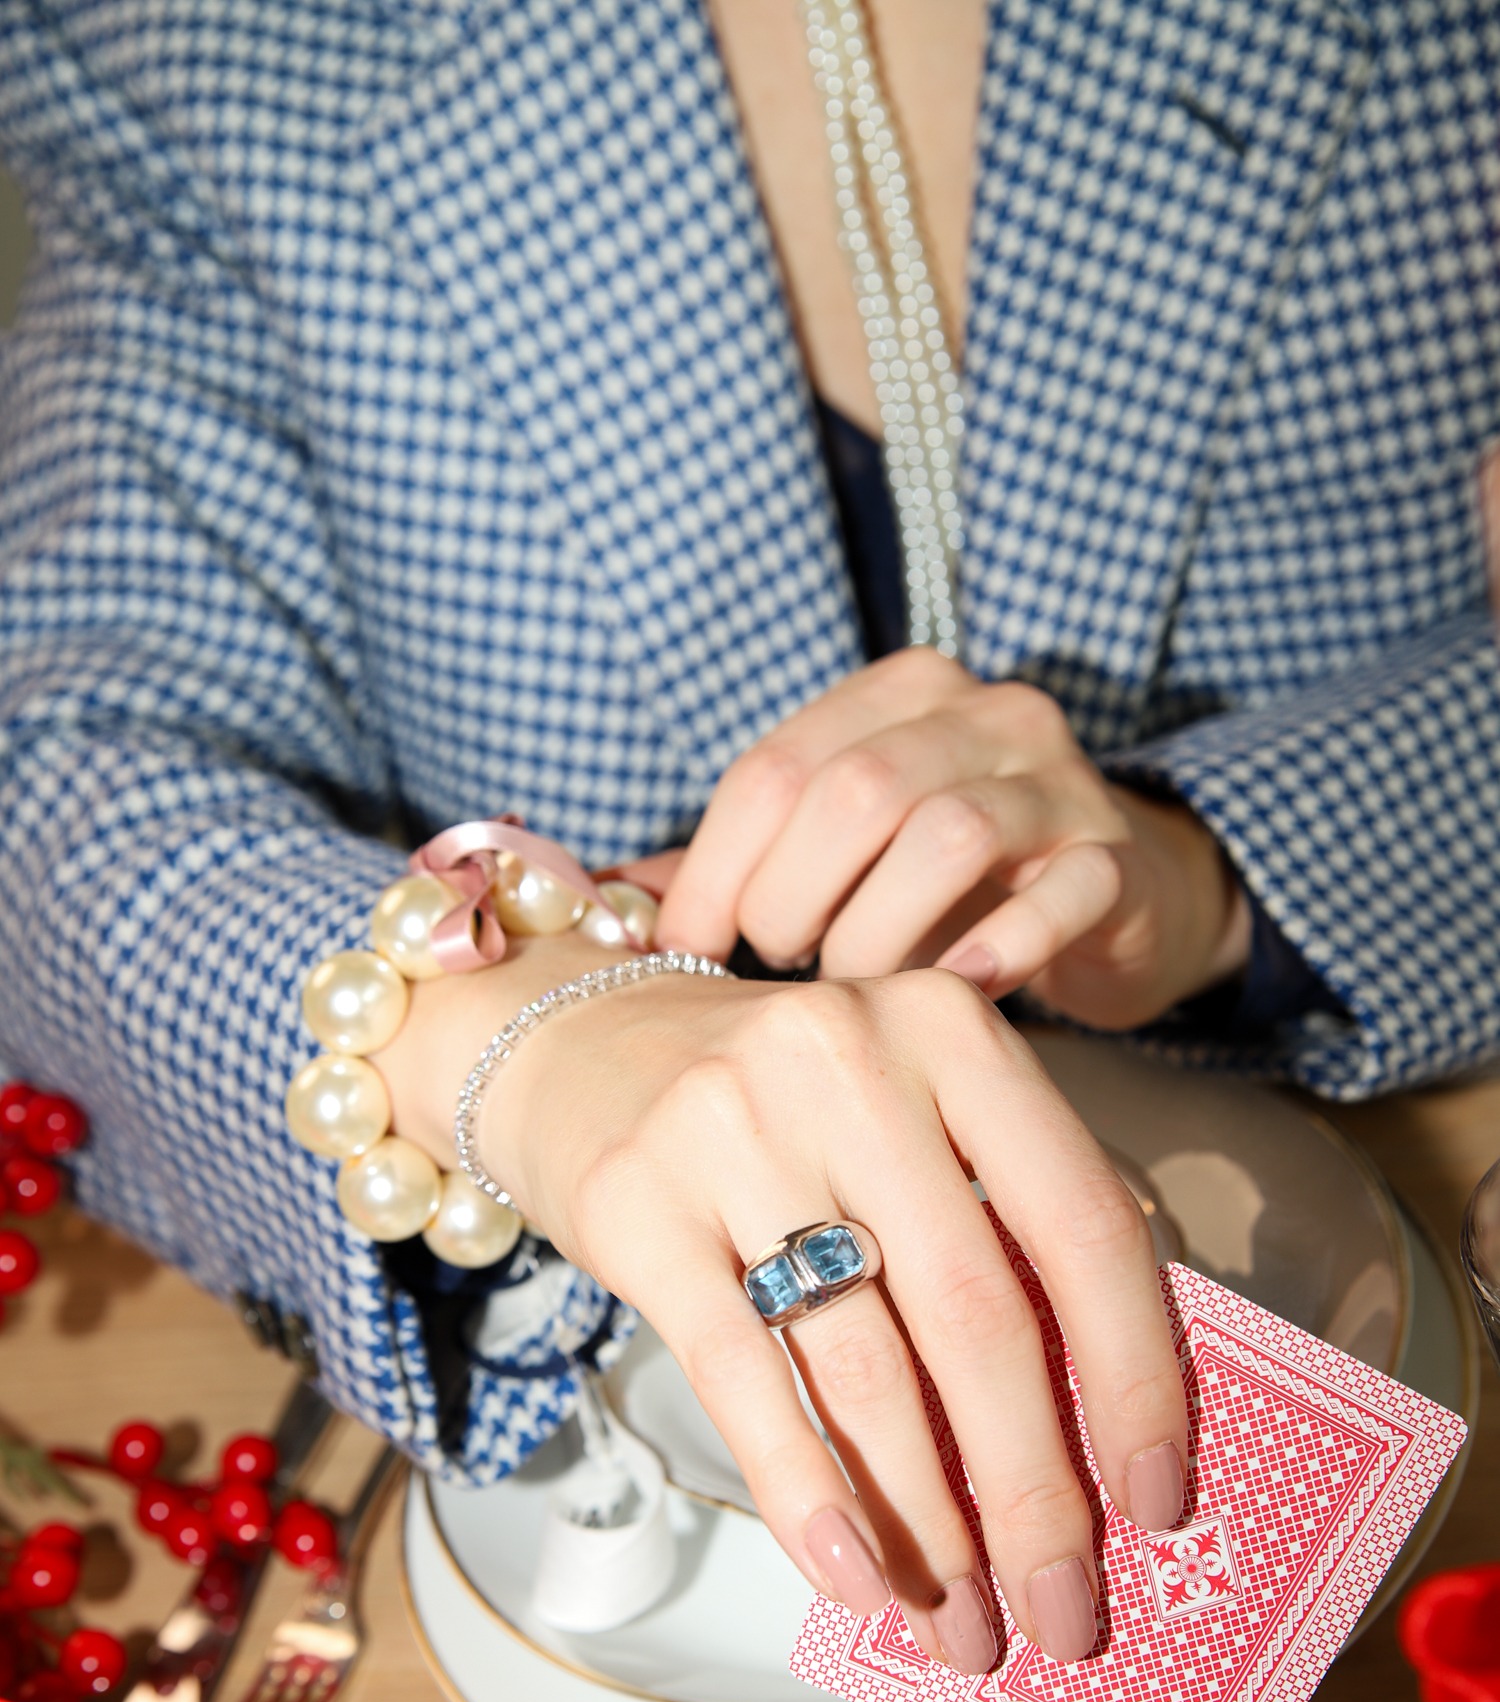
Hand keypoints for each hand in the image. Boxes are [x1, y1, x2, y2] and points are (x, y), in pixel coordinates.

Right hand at [382, 939, 1189, 1669]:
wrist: (573, 1040)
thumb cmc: (785, 1107)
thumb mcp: (914, 1104)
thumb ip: (1009, 1212)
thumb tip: (1112, 1419)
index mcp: (954, 1034)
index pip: (1084, 1223)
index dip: (1136, 1376)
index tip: (1159, 1498)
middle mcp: (851, 1064)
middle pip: (979, 1315)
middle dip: (1034, 1491)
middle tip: (1064, 1609)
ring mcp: (733, 1131)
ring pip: (864, 1366)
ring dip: (926, 1521)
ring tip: (960, 1620)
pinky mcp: (638, 1208)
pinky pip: (743, 1380)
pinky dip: (808, 1494)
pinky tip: (852, 1576)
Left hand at [655, 649, 1249, 1029]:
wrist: (1116, 900)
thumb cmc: (952, 887)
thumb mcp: (841, 860)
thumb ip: (738, 868)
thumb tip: (601, 903)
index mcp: (898, 693)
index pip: (774, 768)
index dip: (711, 871)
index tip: (681, 954)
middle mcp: (984, 714)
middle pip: (854, 792)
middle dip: (792, 901)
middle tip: (782, 969)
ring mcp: (1062, 783)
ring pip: (950, 835)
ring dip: (880, 933)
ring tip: (858, 987)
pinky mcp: (1119, 862)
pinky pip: (1057, 897)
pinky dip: (996, 949)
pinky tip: (954, 989)